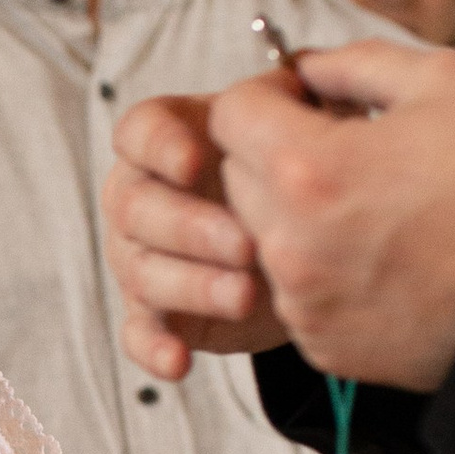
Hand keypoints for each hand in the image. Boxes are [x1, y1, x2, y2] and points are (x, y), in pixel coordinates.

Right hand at [104, 92, 286, 382]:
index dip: (160, 146)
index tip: (196, 162)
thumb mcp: (311, 127)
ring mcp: (144, 257)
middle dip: (190, 226)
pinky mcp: (159, 313)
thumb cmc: (305, 175)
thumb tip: (285, 91)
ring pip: (140, 270)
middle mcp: (145, 197)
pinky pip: (137, 333)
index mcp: (173, 142)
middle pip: (135, 205)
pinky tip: (180, 363)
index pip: (139, 131)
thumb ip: (290, 104)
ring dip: (190, 284)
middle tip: (248, 243)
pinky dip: (153, 349)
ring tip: (246, 295)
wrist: (319, 245)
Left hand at [207, 42, 454, 391]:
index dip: (265, 96)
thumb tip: (306, 66)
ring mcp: (302, 303)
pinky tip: (383, 257)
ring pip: (262, 238)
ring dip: (296, 215)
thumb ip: (355, 64)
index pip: (232, 115)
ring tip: (373, 207)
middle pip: (237, 177)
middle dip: (276, 153)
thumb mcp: (445, 83)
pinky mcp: (323, 346)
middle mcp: (289, 244)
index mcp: (308, 170)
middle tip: (347, 150)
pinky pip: (295, 293)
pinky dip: (322, 270)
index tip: (304, 99)